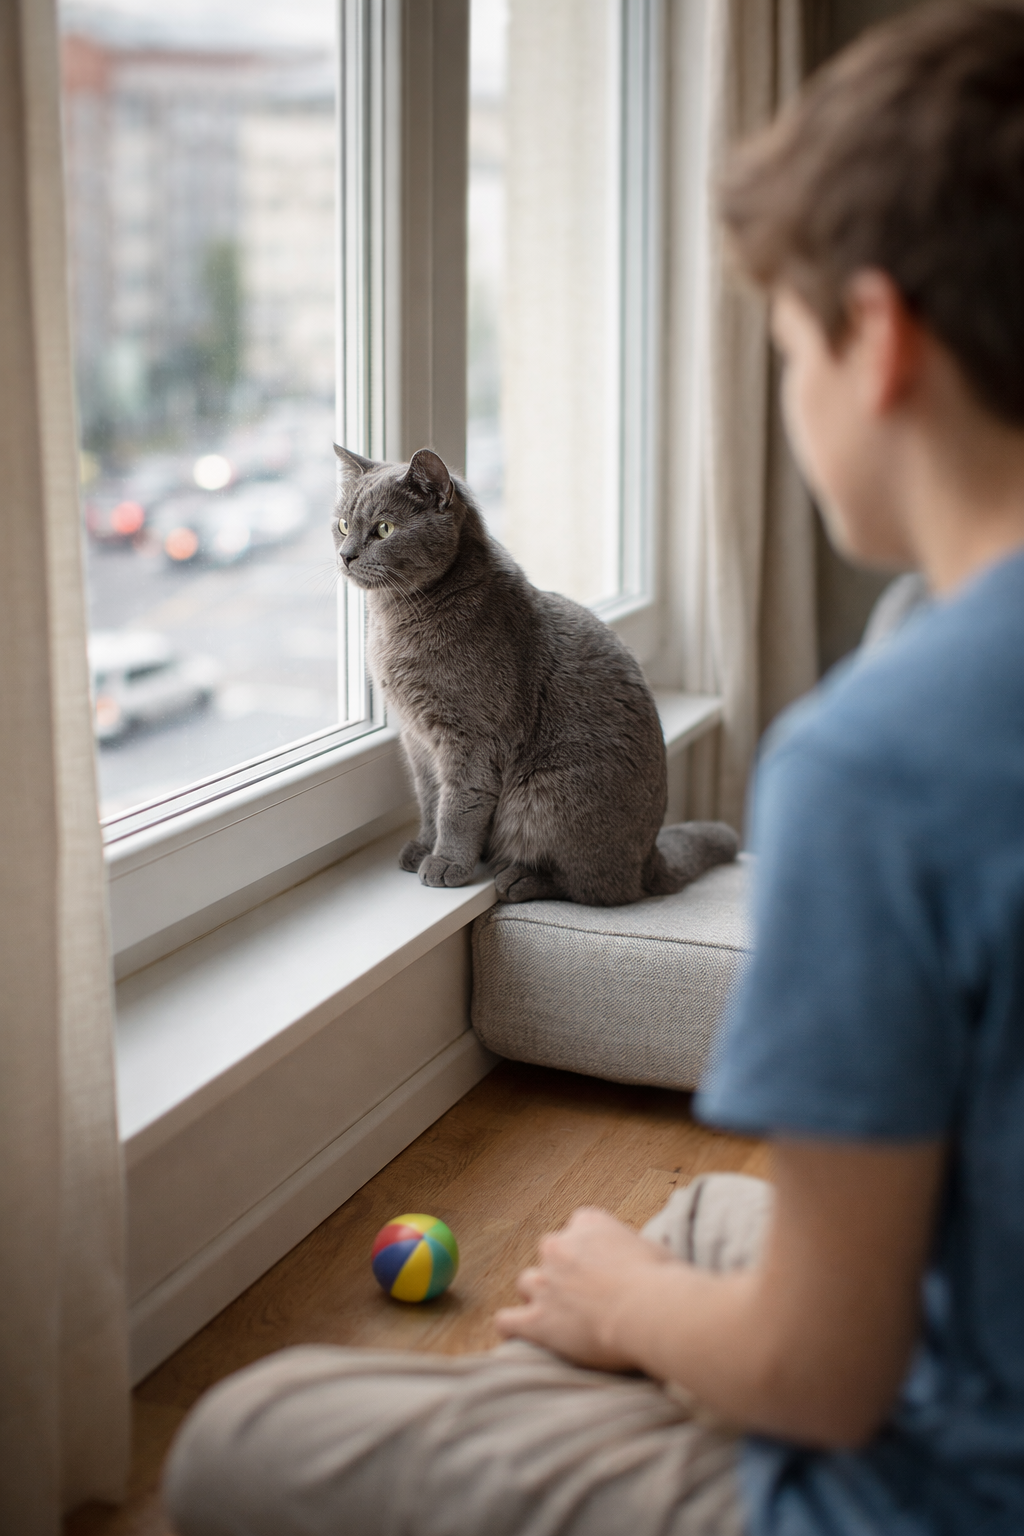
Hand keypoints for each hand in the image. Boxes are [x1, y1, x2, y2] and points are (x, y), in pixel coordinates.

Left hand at [494, 1207, 669, 1370]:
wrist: (650, 1310)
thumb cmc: (662, 1281)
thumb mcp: (652, 1248)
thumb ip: (633, 1249)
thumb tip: (641, 1260)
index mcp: (588, 1224)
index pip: (578, 1226)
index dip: (589, 1250)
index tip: (602, 1268)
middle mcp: (560, 1247)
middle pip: (549, 1252)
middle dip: (561, 1272)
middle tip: (586, 1296)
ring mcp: (545, 1283)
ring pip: (526, 1283)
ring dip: (538, 1298)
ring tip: (560, 1318)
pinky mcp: (537, 1320)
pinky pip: (507, 1321)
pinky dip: (513, 1328)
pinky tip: (523, 1336)